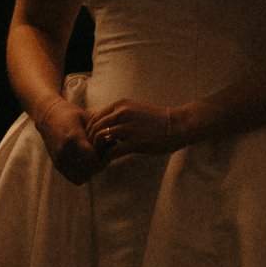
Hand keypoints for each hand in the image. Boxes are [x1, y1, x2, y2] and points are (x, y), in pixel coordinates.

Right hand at [37, 97, 104, 184]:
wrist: (47, 116)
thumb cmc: (70, 113)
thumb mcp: (87, 117)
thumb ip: (100, 130)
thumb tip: (116, 141)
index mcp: (73, 137)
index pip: (93, 158)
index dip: (103, 157)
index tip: (107, 150)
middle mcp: (64, 151)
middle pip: (89, 169)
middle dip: (100, 165)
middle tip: (104, 157)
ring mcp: (59, 159)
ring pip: (82, 177)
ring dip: (92, 172)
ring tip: (96, 160)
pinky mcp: (57, 164)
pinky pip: (74, 178)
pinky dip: (83, 174)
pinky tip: (87, 164)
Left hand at [84, 98, 198, 164]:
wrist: (176, 125)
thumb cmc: (155, 120)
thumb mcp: (134, 110)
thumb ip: (118, 115)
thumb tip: (101, 126)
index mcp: (120, 105)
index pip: (95, 117)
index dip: (89, 130)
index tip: (92, 141)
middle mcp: (121, 113)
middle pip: (94, 128)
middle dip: (90, 141)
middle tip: (93, 151)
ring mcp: (128, 127)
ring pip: (100, 138)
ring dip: (97, 150)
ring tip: (101, 156)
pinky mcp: (135, 142)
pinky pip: (112, 151)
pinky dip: (107, 158)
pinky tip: (109, 161)